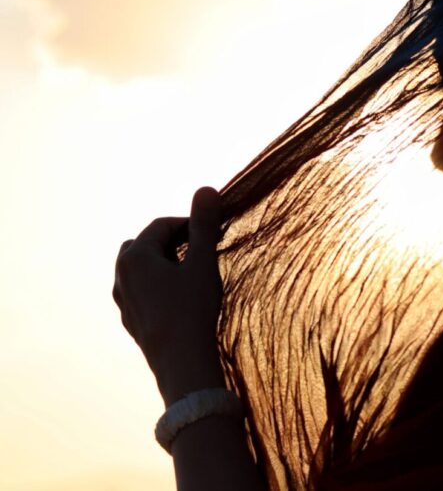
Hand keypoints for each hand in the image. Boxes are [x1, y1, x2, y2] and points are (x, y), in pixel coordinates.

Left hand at [114, 187, 227, 404]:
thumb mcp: (203, 263)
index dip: (190, 224)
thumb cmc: (193, 309)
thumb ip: (204, 225)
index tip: (214, 232)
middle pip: (145, 244)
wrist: (181, 362)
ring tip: (190, 274)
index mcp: (135, 256)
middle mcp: (120, 274)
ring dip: (162, 264)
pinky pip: (140, 291)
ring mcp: (122, 298)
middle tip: (201, 252)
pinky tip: (179, 299)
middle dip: (171, 242)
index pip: (162, 225)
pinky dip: (158, 286)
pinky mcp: (129, 318)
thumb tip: (206, 189)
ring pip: (140, 268)